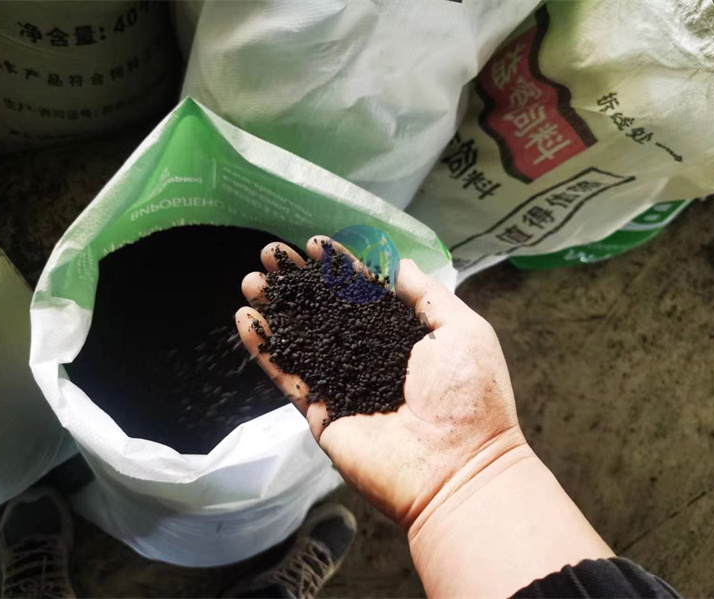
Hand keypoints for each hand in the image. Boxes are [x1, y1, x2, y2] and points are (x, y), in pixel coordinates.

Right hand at [235, 236, 526, 530]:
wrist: (458, 467)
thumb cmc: (468, 394)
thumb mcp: (460, 329)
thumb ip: (426, 295)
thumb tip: (399, 265)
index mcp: (405, 338)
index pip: (364, 294)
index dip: (338, 269)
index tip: (313, 244)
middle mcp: (371, 358)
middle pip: (326, 313)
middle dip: (298, 284)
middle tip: (270, 256)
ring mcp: (345, 387)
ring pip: (302, 341)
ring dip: (275, 310)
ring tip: (249, 281)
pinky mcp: (324, 415)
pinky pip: (289, 378)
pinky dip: (265, 351)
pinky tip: (245, 321)